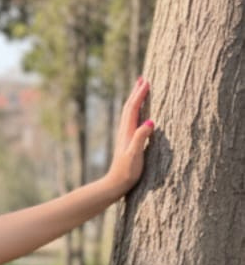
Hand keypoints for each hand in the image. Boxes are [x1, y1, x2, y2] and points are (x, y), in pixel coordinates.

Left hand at [105, 76, 154, 195]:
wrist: (114, 185)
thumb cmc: (126, 172)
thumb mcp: (134, 155)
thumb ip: (140, 138)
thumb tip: (150, 121)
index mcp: (127, 132)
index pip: (133, 109)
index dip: (139, 95)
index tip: (146, 81)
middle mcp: (124, 132)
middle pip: (129, 108)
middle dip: (136, 92)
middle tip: (142, 78)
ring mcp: (125, 137)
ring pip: (129, 114)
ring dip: (135, 100)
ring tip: (140, 90)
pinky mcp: (127, 143)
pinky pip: (131, 122)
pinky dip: (135, 112)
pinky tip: (139, 114)